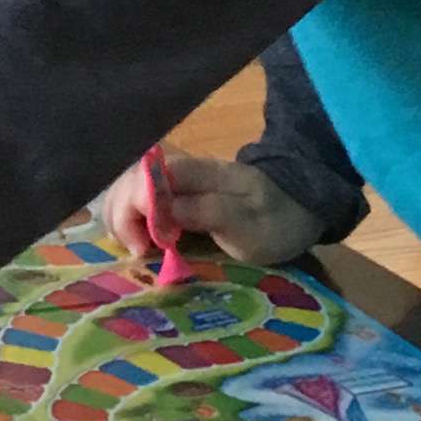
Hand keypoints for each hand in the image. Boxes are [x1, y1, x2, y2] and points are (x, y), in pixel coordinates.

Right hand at [97, 149, 323, 270]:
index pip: (147, 178)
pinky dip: (129, 215)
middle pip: (129, 178)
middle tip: (135, 251)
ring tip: (131, 245)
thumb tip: (163, 211)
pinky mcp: (177, 190)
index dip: (134, 211)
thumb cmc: (276, 222)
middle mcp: (181, 169)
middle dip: (120, 215)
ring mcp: (177, 178)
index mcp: (198, 173)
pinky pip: (139, 195)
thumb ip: (207, 213)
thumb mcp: (250, 225)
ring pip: (128, 184)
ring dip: (120, 215)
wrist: (300, 206)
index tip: (144, 247)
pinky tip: (135, 236)